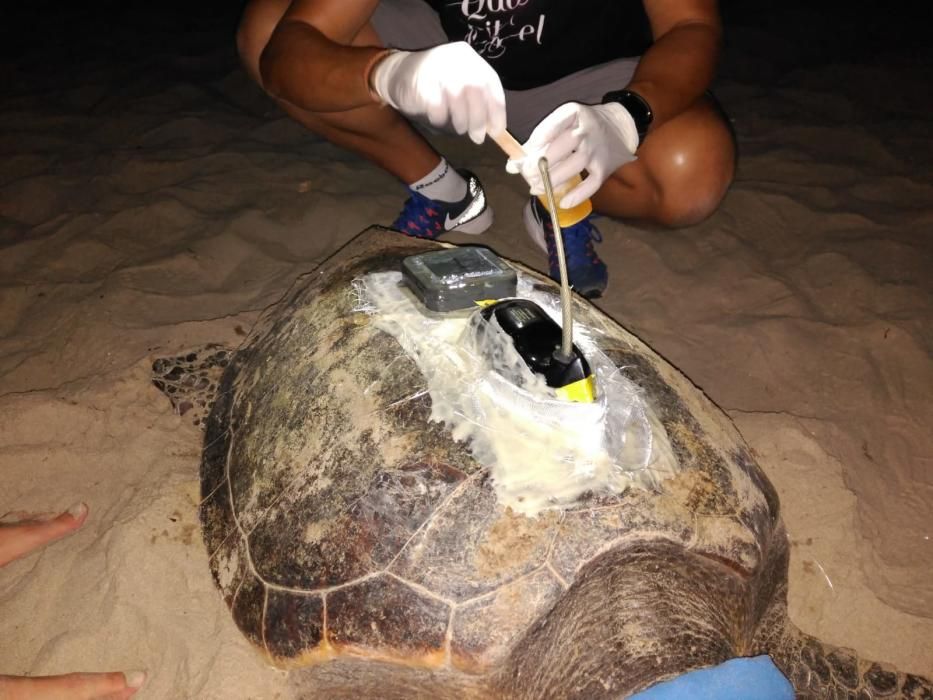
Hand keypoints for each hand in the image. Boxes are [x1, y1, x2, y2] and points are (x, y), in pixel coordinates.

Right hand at [370, 42, 505, 144]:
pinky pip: (436, 106)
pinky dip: (440, 119)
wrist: (398, 75)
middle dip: (479, 118)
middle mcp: (455, 59)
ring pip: (457, 96)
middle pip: (476, 89)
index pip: (490, 83)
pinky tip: (438, 121)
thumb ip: (476, 105)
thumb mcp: (460, 92)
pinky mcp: (419, 82)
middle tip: (477, 138)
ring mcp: (436, 67)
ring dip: (461, 120)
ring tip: (458, 129)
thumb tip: (492, 129)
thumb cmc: (435, 89)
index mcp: (470, 59)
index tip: (496, 131)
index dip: (497, 109)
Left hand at [506, 102, 638, 208]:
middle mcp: (586, 130)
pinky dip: (578, 195)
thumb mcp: (563, 124)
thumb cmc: (581, 127)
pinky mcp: (605, 168)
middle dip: (541, 163)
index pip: (553, 125)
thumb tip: (512, 166)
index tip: (523, 156)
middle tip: (526, 175)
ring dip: (553, 179)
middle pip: (562, 147)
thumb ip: (538, 143)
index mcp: (574, 114)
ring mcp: (597, 150)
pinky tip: (562, 202)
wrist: (620, 127)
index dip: (536, 141)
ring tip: (535, 188)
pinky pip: (592, 183)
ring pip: (575, 165)